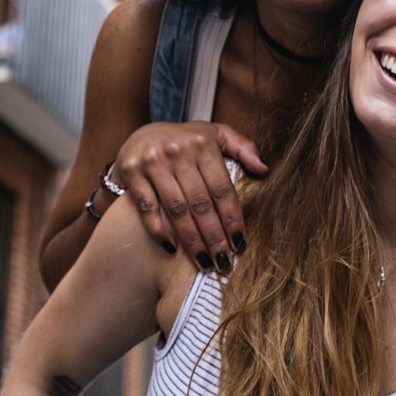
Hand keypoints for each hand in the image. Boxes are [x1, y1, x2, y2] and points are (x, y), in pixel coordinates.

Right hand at [110, 121, 266, 270]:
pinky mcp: (132, 172)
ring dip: (191, 240)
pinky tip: (172, 248)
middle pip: (201, 203)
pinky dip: (159, 230)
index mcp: (203, 144)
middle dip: (214, 236)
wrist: (140, 134)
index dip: (232, 217)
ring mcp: (153, 162)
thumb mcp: (216, 134)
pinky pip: (148, 208)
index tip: (240, 241)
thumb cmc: (186, 140)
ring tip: (203, 262)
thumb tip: (264, 169)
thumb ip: (242, 147)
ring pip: (177, 209)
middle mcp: (178, 152)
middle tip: (223, 261)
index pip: (222, 188)